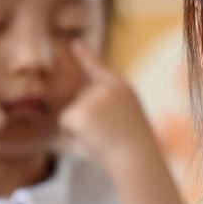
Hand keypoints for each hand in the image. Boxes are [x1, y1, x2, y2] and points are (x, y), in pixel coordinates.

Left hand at [59, 40, 154, 171]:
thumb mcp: (125, 117)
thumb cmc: (133, 146)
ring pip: (72, 111)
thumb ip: (105, 104)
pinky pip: (65, 122)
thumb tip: (77, 104)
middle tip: (109, 134)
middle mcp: (108, 88)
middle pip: (80, 97)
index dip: (86, 55)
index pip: (99, 68)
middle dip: (86, 118)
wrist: (137, 160)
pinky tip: (92, 140)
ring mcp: (94, 98)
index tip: (74, 43)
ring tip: (103, 138)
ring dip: (81, 129)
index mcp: (123, 88)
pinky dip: (72, 135)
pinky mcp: (81, 113)